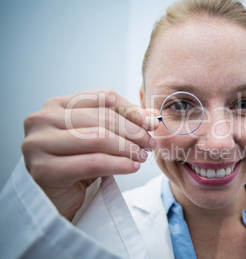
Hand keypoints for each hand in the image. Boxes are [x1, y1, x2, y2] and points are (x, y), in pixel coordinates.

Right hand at [21, 89, 158, 220]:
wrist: (54, 200)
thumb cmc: (76, 164)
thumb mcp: (99, 138)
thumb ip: (123, 123)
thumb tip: (153, 115)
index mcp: (56, 105)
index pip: (102, 98)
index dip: (131, 110)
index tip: (152, 123)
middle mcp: (42, 119)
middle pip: (102, 118)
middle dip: (133, 131)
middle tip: (150, 144)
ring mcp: (39, 144)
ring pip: (98, 139)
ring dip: (128, 148)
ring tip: (142, 156)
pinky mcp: (44, 170)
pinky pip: (93, 163)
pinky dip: (118, 164)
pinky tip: (132, 167)